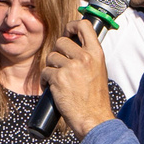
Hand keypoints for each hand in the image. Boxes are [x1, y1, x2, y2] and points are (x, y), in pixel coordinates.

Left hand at [43, 19, 113, 137]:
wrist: (93, 118)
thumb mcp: (98, 71)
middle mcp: (84, 57)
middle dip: (57, 53)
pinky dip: (45, 81)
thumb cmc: (95, 98)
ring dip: (51, 68)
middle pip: (61, 41)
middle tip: (61, 66)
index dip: (71, 26)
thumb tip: (74, 44)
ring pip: (51, 57)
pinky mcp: (58, 78)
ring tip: (58, 80)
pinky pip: (45, 72)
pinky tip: (52, 88)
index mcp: (96, 53)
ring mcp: (71, 67)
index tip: (67, 32)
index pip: (83, 26)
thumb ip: (88, 56)